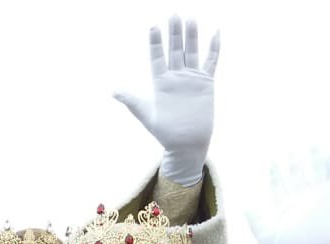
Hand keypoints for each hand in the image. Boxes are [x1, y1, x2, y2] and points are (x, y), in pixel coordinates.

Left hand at [115, 16, 218, 185]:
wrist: (186, 144)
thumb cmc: (165, 132)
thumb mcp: (146, 114)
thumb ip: (132, 100)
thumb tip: (114, 91)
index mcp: (161, 82)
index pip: (157, 57)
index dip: (155, 42)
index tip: (153, 26)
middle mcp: (176, 77)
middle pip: (175, 49)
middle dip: (174, 33)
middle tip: (174, 14)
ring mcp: (191, 78)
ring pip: (192, 51)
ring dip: (191, 36)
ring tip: (190, 18)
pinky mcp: (206, 83)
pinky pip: (211, 61)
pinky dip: (214, 48)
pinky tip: (215, 32)